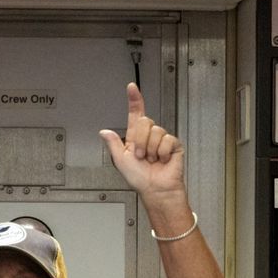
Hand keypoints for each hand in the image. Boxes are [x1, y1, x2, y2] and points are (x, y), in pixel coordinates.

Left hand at [99, 83, 186, 203]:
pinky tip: (162, 160)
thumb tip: (104, 132)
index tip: (131, 87)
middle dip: (140, 141)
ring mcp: (161, 140)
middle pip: (145, 121)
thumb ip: (114, 144)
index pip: (135, 114)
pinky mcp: (173, 145)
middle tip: (141, 156)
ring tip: (152, 160)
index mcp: (135, 137)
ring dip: (150, 149)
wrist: (156, 190)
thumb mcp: (121, 161)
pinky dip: (162, 152)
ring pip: (155, 131)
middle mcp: (148, 136)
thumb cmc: (140, 179)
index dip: (134, 100)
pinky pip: (166, 140)